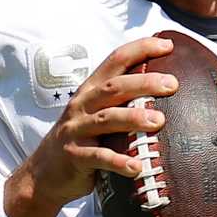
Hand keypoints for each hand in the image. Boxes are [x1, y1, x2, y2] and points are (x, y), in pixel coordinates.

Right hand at [5, 37, 177, 216]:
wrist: (44, 172)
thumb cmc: (83, 139)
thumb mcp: (97, 113)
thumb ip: (122, 100)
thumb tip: (165, 87)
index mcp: (91, 90)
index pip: (116, 60)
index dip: (141, 49)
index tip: (168, 45)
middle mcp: (82, 105)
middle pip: (114, 87)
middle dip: (144, 82)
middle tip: (172, 84)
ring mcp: (76, 130)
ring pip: (107, 118)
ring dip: (134, 118)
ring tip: (159, 121)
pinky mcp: (74, 156)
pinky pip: (98, 157)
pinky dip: (118, 161)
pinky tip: (137, 167)